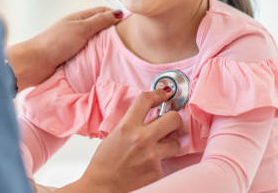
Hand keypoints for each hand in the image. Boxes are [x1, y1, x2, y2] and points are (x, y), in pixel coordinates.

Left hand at [6, 7, 122, 90]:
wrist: (34, 63)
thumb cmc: (55, 43)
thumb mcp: (81, 28)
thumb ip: (100, 21)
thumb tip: (119, 12)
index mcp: (79, 18)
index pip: (102, 12)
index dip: (116, 15)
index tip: (131, 23)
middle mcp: (77, 29)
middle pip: (99, 28)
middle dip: (113, 32)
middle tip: (130, 41)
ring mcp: (74, 44)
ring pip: (95, 43)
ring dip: (104, 47)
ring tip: (120, 54)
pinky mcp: (71, 58)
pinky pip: (89, 55)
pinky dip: (97, 58)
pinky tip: (105, 64)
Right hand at [58, 89, 181, 192]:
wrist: (101, 187)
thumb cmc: (105, 161)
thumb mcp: (115, 134)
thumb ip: (133, 123)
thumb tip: (152, 115)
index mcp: (127, 126)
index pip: (146, 100)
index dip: (158, 94)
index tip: (164, 94)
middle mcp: (141, 138)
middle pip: (173, 118)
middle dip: (174, 119)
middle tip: (170, 123)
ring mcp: (152, 156)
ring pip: (176, 143)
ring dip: (170, 144)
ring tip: (159, 149)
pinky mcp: (157, 172)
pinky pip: (168, 162)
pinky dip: (161, 162)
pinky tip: (149, 165)